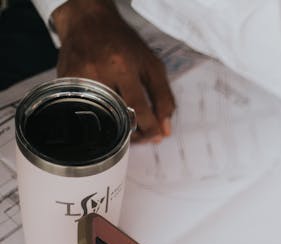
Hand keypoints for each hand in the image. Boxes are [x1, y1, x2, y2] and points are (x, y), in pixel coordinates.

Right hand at [52, 0, 174, 141]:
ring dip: (117, 131)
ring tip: (129, 129)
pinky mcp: (65, 83)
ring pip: (100, 118)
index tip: (157, 135)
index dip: (150, 126)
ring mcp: (79, 78)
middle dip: (135, 133)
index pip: (138, 106)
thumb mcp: (151, 64)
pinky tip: (109, 118)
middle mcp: (98, 72)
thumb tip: (165, 129)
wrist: (87, 21)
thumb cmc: (123, 43)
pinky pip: (83, 111)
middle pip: (117, 116)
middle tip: (144, 136)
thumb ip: (163, 96)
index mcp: (122, 66)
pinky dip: (99, 120)